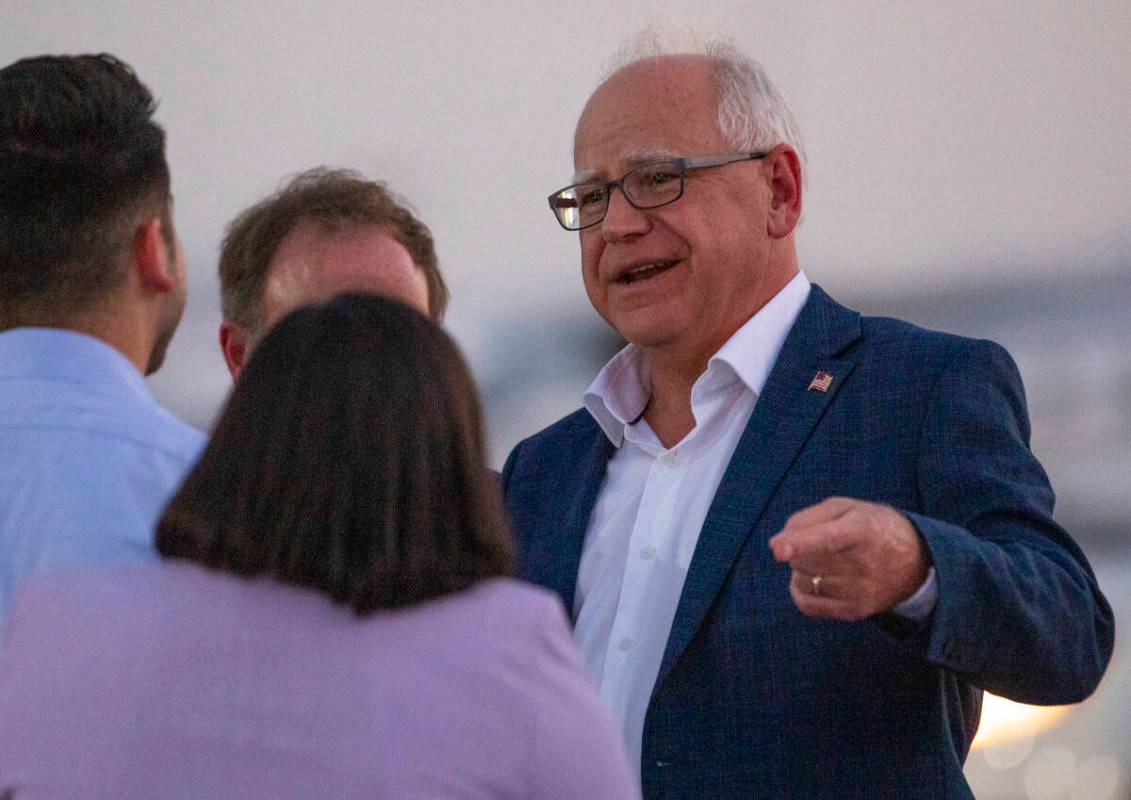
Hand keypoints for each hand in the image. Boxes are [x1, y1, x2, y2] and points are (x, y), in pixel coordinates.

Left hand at [768, 497, 930, 620]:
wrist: (915, 561)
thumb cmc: (870, 526)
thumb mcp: (844, 508)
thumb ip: (806, 519)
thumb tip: (777, 545)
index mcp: (864, 529)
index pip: (828, 538)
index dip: (800, 544)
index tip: (778, 550)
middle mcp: (865, 564)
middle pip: (806, 561)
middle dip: (799, 550)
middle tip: (820, 543)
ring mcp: (861, 592)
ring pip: (802, 581)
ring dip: (801, 570)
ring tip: (824, 560)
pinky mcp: (855, 612)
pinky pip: (807, 604)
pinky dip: (800, 589)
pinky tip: (815, 579)